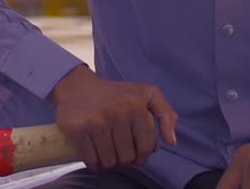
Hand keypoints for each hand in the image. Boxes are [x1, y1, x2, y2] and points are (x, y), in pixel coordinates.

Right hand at [49, 65, 178, 169]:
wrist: (77, 86)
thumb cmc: (115, 94)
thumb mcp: (146, 94)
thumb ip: (166, 113)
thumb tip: (172, 142)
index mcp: (136, 106)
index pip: (147, 147)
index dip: (142, 154)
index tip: (134, 149)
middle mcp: (117, 112)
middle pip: (128, 157)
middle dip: (124, 160)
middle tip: (118, 150)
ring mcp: (96, 121)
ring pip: (110, 161)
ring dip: (109, 163)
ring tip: (107, 153)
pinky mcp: (78, 129)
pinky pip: (91, 159)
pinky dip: (94, 163)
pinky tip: (94, 155)